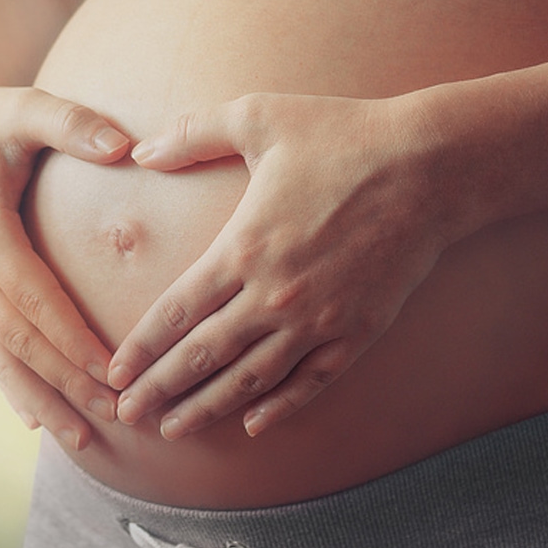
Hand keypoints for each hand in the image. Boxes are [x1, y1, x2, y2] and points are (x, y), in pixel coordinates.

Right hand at [0, 85, 129, 450]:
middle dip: (65, 383)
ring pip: (1, 357)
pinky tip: (35, 418)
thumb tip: (124, 146)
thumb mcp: (25, 108)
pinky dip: (12, 384)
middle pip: (20, 341)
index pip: (35, 301)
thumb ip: (72, 123)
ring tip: (80, 440)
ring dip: (40, 399)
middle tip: (113, 418)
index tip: (112, 374)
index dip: (72, 341)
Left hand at [107, 92, 450, 439]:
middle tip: (127, 416)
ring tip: (174, 431)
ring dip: (208, 407)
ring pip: (250, 379)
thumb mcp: (260, 117)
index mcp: (243, 247)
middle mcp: (275, 294)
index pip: (175, 313)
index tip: (114, 374)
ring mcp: (318, 319)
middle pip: (203, 355)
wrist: (433, 165)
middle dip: (160, 389)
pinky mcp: (358, 332)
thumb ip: (194, 133)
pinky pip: (310, 382)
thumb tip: (140, 150)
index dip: (140, 349)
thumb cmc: (344, 135)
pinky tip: (253, 424)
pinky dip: (280, 407)